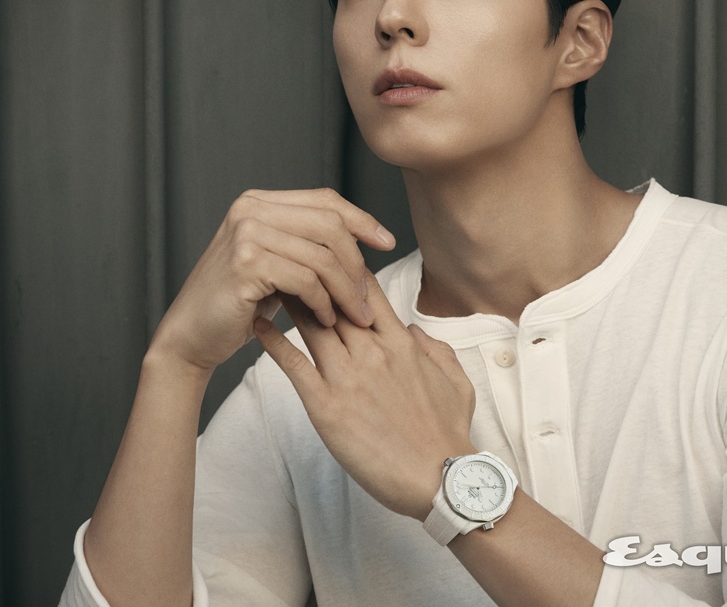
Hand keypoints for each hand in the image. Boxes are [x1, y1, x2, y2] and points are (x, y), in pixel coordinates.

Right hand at [150, 188, 395, 371]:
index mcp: (260, 201)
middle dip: (357, 263)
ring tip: (353, 314)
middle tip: (367, 297)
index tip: (388, 242)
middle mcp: (251, 209)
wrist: (190, 336)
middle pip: (330, 224)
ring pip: (322, 256)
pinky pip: (306, 280)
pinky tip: (325, 318)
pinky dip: (323, 302)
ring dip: (345, 290)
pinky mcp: (245, 264)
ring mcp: (246, 234)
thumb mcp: (276, 261)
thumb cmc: (238, 303)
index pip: (325, 199)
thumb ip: (307, 242)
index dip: (361, 219)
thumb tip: (365, 237)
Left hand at [254, 270, 476, 519]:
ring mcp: (349, 378)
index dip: (346, 270)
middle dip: (312, 276)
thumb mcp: (457, 381)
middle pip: (334, 300)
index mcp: (402, 343)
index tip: (327, 257)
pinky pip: (295, 366)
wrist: (442, 480)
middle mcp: (373, 352)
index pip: (368, 291)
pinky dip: (275, 342)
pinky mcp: (328, 407)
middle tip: (290, 257)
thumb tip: (412, 332)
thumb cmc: (450, 436)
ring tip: (270, 280)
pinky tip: (259, 324)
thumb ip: (435, 349)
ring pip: (314, 325)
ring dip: (291, 300)